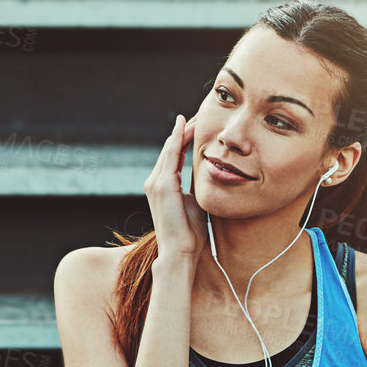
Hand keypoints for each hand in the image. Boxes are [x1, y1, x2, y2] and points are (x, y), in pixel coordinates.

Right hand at [144, 113, 207, 263]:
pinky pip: (170, 155)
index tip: (199, 126)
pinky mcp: (161, 186)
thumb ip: (196, 186)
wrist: (180, 253)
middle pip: (170, 147)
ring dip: (182, 131)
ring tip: (195, 116)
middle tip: (199, 114)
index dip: (185, 139)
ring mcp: (156, 183)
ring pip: (169, 148)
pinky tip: (186, 128)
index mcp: (164, 186)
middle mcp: (155, 181)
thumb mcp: (195, 202)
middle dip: (184, 130)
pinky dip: (177, 140)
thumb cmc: (190, 233)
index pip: (174, 155)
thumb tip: (210, 172)